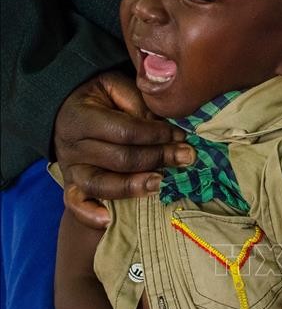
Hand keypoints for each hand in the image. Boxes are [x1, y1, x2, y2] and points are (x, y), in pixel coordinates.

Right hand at [54, 71, 194, 227]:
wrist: (68, 110)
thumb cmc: (102, 98)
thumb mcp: (118, 88)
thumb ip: (140, 104)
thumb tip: (168, 126)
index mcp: (81, 117)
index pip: (125, 131)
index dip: (156, 135)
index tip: (181, 136)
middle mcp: (72, 146)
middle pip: (120, 159)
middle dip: (158, 158)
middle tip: (187, 157)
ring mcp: (70, 169)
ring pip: (102, 184)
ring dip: (135, 186)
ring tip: (162, 184)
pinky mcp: (72, 185)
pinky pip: (76, 205)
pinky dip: (90, 214)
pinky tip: (109, 220)